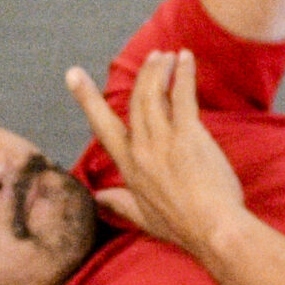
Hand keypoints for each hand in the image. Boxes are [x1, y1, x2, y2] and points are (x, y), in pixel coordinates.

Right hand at [63, 49, 249, 255]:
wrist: (212, 230)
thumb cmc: (182, 226)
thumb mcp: (142, 218)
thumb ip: (119, 204)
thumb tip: (98, 199)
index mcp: (128, 166)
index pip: (102, 126)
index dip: (87, 98)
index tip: (73, 74)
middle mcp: (140, 149)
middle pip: (135, 101)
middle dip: (142, 74)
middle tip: (152, 56)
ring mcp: (163, 141)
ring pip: (154, 94)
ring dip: (160, 70)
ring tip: (168, 55)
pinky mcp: (188, 136)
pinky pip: (182, 96)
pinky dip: (184, 74)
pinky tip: (186, 59)